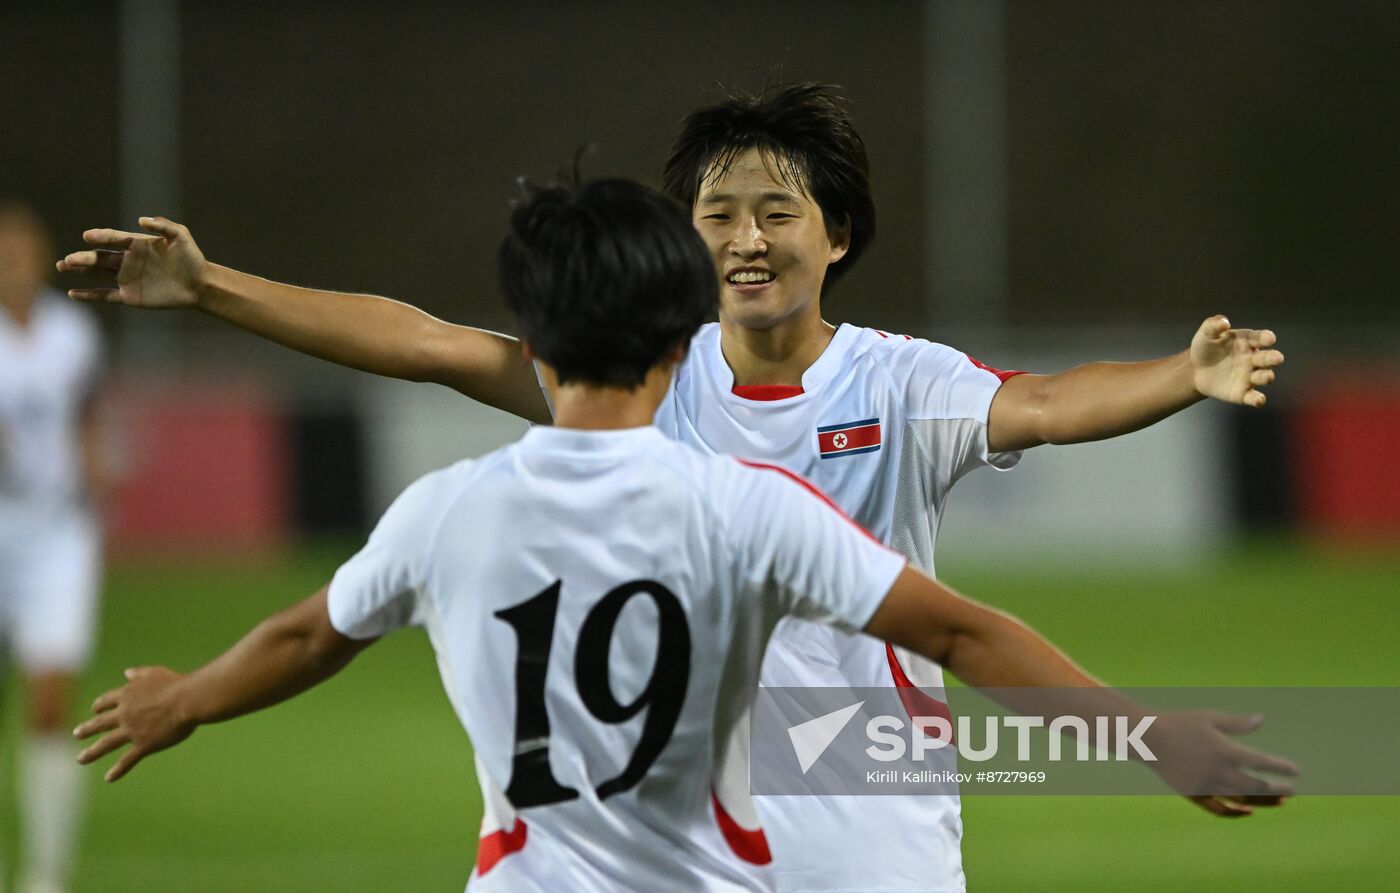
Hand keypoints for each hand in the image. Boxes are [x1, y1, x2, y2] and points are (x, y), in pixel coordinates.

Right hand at [56, 217, 206, 309]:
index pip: (113, 238)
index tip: (88, 236)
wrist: (200, 285)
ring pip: (97, 274)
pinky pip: (105, 295)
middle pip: (99, 257)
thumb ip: (164, 225)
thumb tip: (141, 219)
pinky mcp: (129, 296)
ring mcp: (127, 278)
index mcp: (136, 244)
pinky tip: (72, 293)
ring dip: (80, 271)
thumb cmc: (192, 259)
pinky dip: (89, 295)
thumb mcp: (181, 236)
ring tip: (63, 266)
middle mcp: (128, 260)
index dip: (101, 237)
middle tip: (69, 260)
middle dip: (83, 258)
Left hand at [74, 666, 197, 781]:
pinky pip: (127, 760)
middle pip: (100, 724)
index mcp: (127, 695)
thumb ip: (139, 673)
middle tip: (76, 734)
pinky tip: (109, 778)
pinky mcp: (144, 745)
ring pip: (106, 744)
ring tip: (80, 759)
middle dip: (87, 729)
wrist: (187, 700)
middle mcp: (124, 714)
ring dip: (92, 752)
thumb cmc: (175, 684)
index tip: (94, 710)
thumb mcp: (155, 673)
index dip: (99, 706)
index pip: (106, 701)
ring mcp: (132, 731)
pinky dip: (118, 770)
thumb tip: (126, 673)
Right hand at [1144, 711, 1297, 817]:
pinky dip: (1235, 812)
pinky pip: (1219, 808)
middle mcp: (1218, 771)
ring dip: (1262, 801)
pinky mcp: (1194, 793)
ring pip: (1241, 799)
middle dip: (1276, 788)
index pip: (1261, 762)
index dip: (1280, 767)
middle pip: (1255, 785)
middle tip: (1291, 790)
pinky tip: (1249, 811)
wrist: (1148, 738)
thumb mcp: (1210, 718)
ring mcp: (1206, 785)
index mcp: (1224, 750)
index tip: (1296, 770)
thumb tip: (1261, 720)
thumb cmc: (1180, 723)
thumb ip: (1237, 723)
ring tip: (1279, 801)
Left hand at [1190, 315, 1284, 407]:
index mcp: (1248, 341)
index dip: (1266, 338)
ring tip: (1265, 376)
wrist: (1195, 370)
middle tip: (1277, 358)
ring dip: (1266, 377)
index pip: (1261, 338)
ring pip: (1264, 377)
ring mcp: (1250, 376)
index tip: (1269, 338)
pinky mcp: (1243, 393)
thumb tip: (1224, 322)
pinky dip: (1258, 399)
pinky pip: (1253, 397)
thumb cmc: (1205, 348)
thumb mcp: (1206, 334)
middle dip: (1273, 358)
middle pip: (1268, 358)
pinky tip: (1258, 400)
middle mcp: (1254, 358)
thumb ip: (1213, 325)